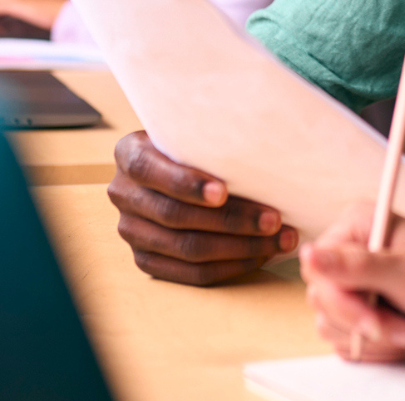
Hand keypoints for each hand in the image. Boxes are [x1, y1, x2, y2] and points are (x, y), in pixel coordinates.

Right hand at [108, 130, 297, 284]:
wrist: (176, 163)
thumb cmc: (196, 142)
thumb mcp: (194, 130)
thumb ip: (212, 136)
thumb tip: (268, 144)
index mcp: (130, 154)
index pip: (150, 170)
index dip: (186, 184)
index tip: (223, 192)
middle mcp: (124, 194)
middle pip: (176, 216)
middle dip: (231, 220)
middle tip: (274, 220)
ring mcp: (132, 230)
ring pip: (187, 249)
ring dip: (240, 247)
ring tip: (280, 240)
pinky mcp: (146, 259)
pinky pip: (190, 273)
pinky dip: (230, 266)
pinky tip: (260, 255)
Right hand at [301, 202, 404, 360]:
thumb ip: (355, 266)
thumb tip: (307, 251)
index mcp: (363, 226)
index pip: (318, 269)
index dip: (341, 301)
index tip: (372, 320)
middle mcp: (355, 254)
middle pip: (322, 302)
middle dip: (369, 326)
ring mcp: (361, 287)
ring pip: (333, 328)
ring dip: (380, 340)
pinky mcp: (368, 316)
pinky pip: (349, 345)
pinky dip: (381, 349)